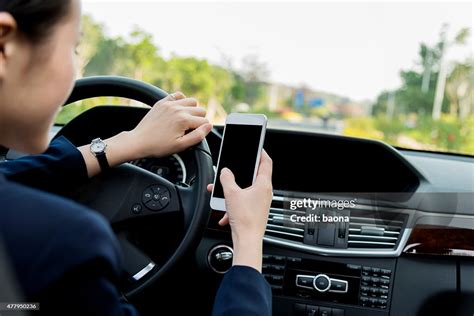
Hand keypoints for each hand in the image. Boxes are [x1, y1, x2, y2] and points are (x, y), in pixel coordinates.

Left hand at [129, 92, 211, 157]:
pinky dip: (182, 100)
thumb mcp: (181, 146)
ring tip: (185, 120)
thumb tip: (209, 126)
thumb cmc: (159, 146)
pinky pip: (178, 95)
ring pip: (192, 101)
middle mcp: (178, 109)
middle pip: (201, 110)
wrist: (139, 141)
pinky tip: (179, 110)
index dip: (201, 130)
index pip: (205, 122)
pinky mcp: (163, 102)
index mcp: (184, 120)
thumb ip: (198, 136)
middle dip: (198, 120)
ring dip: (192, 110)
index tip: (192, 135)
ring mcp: (170, 104)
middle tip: (188, 130)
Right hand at [207, 150, 272, 271]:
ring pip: (246, 190)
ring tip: (222, 193)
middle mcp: (265, 192)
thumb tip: (225, 172)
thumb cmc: (245, 219)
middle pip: (253, 176)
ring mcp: (261, 202)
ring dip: (233, 191)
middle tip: (233, 169)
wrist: (247, 241)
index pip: (266, 162)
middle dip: (240, 174)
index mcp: (264, 184)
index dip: (261, 152)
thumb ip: (226, 178)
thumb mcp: (231, 193)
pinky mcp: (255, 211)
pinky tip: (225, 211)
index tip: (257, 146)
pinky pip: (243, 202)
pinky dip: (233, 204)